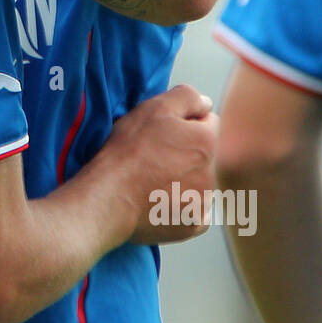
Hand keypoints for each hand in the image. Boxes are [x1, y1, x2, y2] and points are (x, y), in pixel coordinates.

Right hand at [100, 84, 218, 244]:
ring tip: (151, 180)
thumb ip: (188, 97)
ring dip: (184, 179)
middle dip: (186, 153)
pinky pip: (194, 211)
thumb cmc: (128, 151)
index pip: (208, 123)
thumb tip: (206, 104)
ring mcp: (203, 202)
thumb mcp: (155, 107)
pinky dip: (180, 207)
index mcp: (207, 142)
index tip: (161, 133)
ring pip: (200, 183)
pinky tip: (158, 201)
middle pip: (204, 155)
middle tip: (153, 157)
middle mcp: (213, 173)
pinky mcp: (192, 225)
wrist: (108, 198)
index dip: (184, 124)